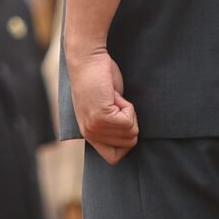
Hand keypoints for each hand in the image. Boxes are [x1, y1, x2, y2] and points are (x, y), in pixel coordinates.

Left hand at [69, 48, 138, 165]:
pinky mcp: (101, 116)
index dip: (125, 141)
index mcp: (90, 134)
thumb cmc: (100, 78)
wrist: (88, 59)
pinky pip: (129, 120)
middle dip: (129, 121)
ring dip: (128, 112)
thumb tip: (130, 136)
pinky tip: (113, 95)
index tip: (120, 121)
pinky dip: (128, 106)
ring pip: (131, 132)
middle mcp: (90, 134)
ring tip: (113, 98)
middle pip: (129, 143)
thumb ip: (112, 125)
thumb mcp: (105, 108)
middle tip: (114, 103)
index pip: (113, 159)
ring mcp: (95, 127)